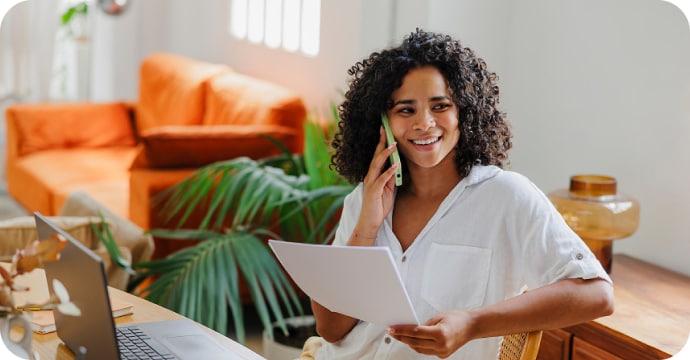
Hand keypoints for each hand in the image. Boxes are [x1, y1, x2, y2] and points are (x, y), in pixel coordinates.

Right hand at [349, 127, 399, 244]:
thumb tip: (397, 167)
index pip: (377, 155)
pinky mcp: (374, 191)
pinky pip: (382, 179)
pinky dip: (389, 171)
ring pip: (377, 165)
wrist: (370, 221)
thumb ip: (391, 177)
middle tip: (386, 129)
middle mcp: (370, 176)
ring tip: (393, 144)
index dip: (381, 143)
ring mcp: (371, 183)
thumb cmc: (378, 205)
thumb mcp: (388, 189)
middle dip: (381, 142)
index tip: (385, 131)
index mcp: (373, 174)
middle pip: (376, 156)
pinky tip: (396, 165)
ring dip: (385, 154)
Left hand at [388, 311, 473, 358]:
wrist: (472, 327)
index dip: (401, 331)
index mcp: (440, 334)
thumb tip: (410, 329)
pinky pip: (426, 351)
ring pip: (419, 349)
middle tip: (392, 332)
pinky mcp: (443, 355)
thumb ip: (424, 324)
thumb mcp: (438, 316)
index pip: (415, 333)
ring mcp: (442, 352)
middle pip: (415, 342)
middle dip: (401, 337)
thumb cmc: (458, 319)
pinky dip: (418, 346)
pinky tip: (411, 340)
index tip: (392, 329)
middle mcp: (441, 345)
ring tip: (399, 336)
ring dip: (408, 343)